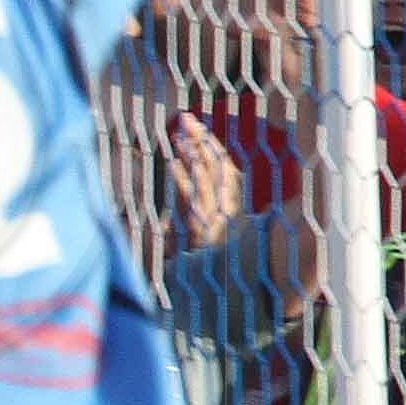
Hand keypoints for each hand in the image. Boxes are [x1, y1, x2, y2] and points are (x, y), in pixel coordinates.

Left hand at [165, 110, 246, 250]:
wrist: (206, 285)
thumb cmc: (199, 254)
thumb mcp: (194, 221)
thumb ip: (192, 197)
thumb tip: (184, 166)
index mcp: (231, 204)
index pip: (225, 165)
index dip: (211, 144)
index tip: (197, 126)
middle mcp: (226, 208)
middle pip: (216, 165)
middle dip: (201, 139)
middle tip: (185, 118)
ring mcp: (213, 218)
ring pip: (205, 178)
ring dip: (192, 154)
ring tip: (179, 135)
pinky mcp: (198, 229)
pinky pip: (191, 199)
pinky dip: (183, 179)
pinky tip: (174, 163)